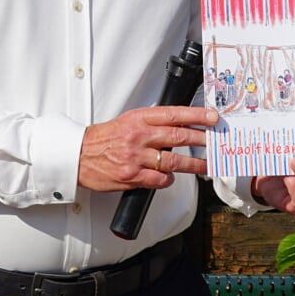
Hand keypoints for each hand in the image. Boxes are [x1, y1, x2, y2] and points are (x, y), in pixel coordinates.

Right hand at [78, 106, 216, 192]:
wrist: (77, 155)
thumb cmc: (103, 139)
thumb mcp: (127, 121)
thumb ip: (151, 122)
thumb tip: (178, 124)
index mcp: (139, 119)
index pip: (174, 114)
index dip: (197, 115)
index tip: (213, 117)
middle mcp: (139, 136)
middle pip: (179, 137)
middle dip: (202, 140)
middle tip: (217, 142)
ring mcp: (136, 157)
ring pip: (174, 162)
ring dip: (194, 165)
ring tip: (206, 165)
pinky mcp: (132, 176)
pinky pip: (159, 180)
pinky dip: (168, 180)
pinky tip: (170, 179)